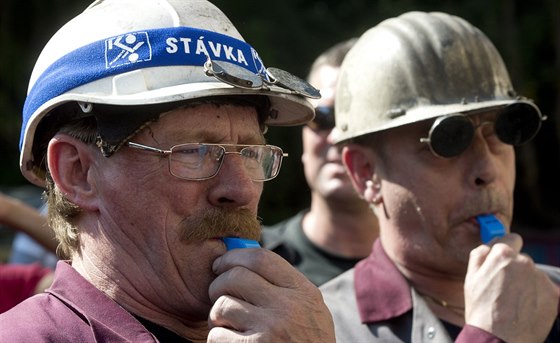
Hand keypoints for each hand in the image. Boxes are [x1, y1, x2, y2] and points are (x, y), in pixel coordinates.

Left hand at [207, 248, 334, 341]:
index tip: (222, 263)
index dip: (234, 256)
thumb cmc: (309, 342)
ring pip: (222, 306)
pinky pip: (217, 335)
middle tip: (218, 294)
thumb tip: (241, 260)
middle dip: (218, 284)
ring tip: (229, 324)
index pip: (261, 258)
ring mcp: (269, 330)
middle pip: (236, 277)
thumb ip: (284, 285)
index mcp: (303, 292)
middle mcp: (287, 307)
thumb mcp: (310, 309)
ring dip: (218, 315)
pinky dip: (219, 339)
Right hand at [465, 233, 558, 342]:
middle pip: (521, 260)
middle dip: (514, 270)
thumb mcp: (470, 278)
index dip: (504, 250)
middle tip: (502, 289)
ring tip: (512, 303)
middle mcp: (525, 262)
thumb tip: (490, 245)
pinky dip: (536, 297)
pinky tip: (524, 309)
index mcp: (503, 255)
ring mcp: (541, 279)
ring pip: (533, 276)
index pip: (511, 239)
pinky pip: (544, 290)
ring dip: (525, 284)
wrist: (499, 339)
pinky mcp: (553, 295)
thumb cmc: (482, 310)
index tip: (502, 261)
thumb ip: (480, 254)